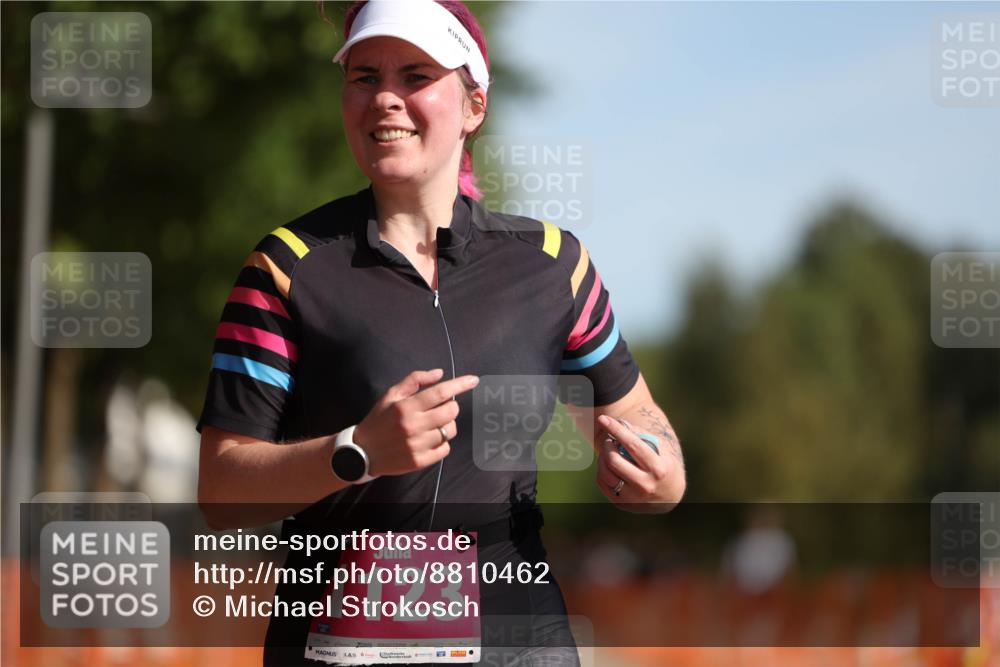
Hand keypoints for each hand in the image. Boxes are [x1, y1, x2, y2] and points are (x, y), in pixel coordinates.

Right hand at [354, 368, 478, 476]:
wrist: (362, 452)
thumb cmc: (379, 420)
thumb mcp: (391, 395)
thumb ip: (415, 380)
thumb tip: (440, 374)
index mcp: (405, 407)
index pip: (440, 393)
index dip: (460, 385)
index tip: (473, 380)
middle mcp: (413, 426)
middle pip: (451, 412)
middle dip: (451, 406)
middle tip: (441, 407)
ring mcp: (417, 445)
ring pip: (450, 431)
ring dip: (446, 425)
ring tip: (432, 425)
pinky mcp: (419, 461)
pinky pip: (445, 449)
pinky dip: (442, 443)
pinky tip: (429, 439)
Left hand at [595, 415, 675, 508]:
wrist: (670, 495)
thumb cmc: (663, 464)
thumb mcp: (661, 448)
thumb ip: (641, 435)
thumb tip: (619, 424)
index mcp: (658, 468)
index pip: (632, 445)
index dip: (616, 430)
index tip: (603, 419)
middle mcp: (646, 485)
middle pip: (614, 460)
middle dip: (607, 445)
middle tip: (609, 440)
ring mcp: (633, 498)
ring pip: (605, 473)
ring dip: (602, 457)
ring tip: (608, 451)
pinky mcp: (622, 504)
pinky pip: (602, 483)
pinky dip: (601, 470)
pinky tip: (607, 464)